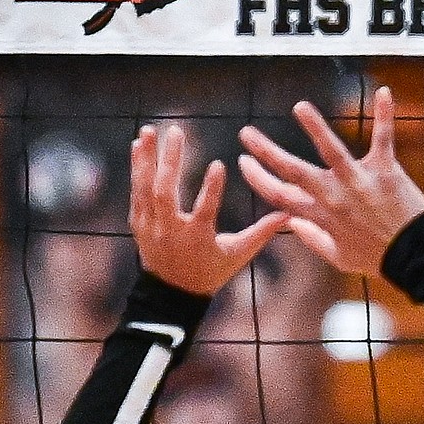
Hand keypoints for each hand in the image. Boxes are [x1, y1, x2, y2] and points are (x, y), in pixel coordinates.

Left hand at [129, 123, 286, 295]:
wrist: (172, 293)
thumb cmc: (210, 271)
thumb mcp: (238, 255)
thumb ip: (261, 233)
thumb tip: (288, 213)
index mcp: (197, 238)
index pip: (205, 210)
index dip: (212, 188)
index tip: (218, 164)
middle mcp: (170, 231)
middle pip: (166, 193)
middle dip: (170, 161)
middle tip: (176, 131)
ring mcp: (151, 226)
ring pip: (146, 188)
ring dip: (146, 158)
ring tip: (148, 130)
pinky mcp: (139, 222)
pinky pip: (136, 192)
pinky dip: (136, 169)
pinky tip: (137, 146)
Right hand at [238, 86, 423, 276]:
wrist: (415, 258)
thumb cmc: (377, 258)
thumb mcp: (339, 258)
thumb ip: (312, 239)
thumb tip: (291, 223)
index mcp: (321, 216)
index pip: (280, 195)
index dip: (258, 178)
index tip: (243, 162)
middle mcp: (335, 197)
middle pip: (294, 171)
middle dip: (267, 151)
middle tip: (247, 133)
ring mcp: (359, 182)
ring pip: (332, 151)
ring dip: (315, 127)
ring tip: (299, 107)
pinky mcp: (386, 171)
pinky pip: (383, 138)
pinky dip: (384, 114)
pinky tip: (384, 91)